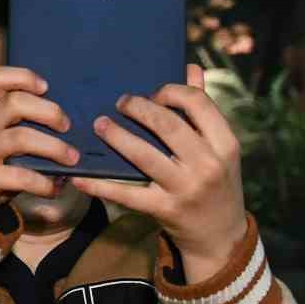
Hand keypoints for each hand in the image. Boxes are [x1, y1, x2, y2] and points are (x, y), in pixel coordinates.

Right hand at [0, 66, 77, 231]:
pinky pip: (22, 176)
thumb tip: (64, 120)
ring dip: (54, 147)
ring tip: (72, 158)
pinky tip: (54, 187)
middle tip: (67, 126)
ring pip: (21, 137)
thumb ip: (16, 125)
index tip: (46, 87)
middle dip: (49, 111)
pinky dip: (44, 182)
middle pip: (15, 102)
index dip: (24, 76)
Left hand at [71, 65, 247, 282]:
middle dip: (138, 108)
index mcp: (225, 143)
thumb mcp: (219, 148)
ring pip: (143, 155)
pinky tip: (80, 177)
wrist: (221, 236)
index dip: (171, 91)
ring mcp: (185, 188)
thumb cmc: (216, 181)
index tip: (152, 94)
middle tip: (119, 102)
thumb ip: (203, 110)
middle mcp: (208, 164)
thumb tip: (190, 67)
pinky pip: (126, 194)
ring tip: (99, 124)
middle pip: (167, 125)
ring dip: (116, 136)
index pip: (198, 103)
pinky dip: (99, 185)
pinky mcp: (164, 210)